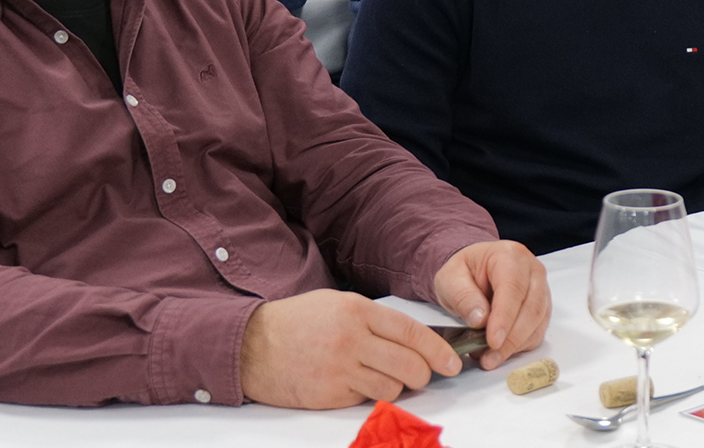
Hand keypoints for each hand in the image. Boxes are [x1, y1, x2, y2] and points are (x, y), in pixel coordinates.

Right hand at [236, 288, 452, 408]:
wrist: (251, 345)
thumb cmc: (297, 321)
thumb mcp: (337, 304)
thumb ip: (374, 320)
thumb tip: (412, 340)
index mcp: (356, 311)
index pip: (410, 332)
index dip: (436, 349)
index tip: (452, 362)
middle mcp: (351, 339)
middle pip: (408, 364)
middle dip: (424, 374)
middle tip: (424, 375)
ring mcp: (339, 369)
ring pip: (391, 387)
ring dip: (396, 387)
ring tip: (385, 379)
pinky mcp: (328, 394)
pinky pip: (365, 400)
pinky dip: (370, 395)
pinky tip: (358, 384)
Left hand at [433, 241, 550, 370]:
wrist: (474, 273)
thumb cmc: (464, 273)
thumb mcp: (450, 279)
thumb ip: (463, 297)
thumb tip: (481, 319)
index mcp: (510, 256)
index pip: (513, 288)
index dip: (505, 317)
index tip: (493, 341)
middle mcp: (532, 270)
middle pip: (532, 307)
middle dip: (512, 338)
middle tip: (490, 357)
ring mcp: (541, 289)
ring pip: (538, 322)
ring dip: (516, 345)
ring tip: (490, 358)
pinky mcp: (542, 308)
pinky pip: (537, 331)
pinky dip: (520, 346)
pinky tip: (500, 352)